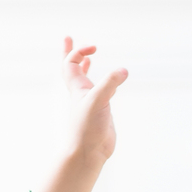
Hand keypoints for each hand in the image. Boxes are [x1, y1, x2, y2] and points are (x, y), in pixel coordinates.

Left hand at [59, 37, 126, 165]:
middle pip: (72, 68)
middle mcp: (82, 93)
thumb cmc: (88, 129)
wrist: (89, 154)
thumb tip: (124, 70)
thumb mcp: (99, 101)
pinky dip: (104, 85)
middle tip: (68, 38)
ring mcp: (91, 103)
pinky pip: (101, 93)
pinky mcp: (101, 112)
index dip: (79, 51)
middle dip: (71, 53)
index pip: (71, 63)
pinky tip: (111, 84)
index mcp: (77, 88)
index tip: (94, 49)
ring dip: (86, 68)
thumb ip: (110, 83)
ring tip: (89, 58)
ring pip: (86, 80)